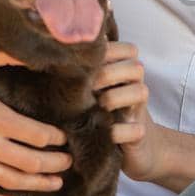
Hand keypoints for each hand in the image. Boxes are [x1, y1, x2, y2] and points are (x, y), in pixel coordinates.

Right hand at [0, 43, 69, 195]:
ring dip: (35, 184)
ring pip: (8, 180)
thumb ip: (8, 54)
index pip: (36, 135)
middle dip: (54, 164)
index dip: (55, 139)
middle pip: (29, 161)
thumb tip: (37, 49)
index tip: (63, 139)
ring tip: (55, 184)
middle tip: (68, 164)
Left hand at [94, 41, 160, 182]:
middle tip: (87, 86)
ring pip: (141, 91)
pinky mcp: (140, 134)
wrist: (130, 147)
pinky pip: (136, 129)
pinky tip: (103, 133)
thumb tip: (53, 48)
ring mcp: (139, 110)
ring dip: (114, 98)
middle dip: (108, 74)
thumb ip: (83, 69)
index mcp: (126, 72)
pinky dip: (118, 131)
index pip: (129, 49)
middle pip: (136, 67)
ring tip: (97, 107)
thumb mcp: (94, 88)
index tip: (86, 63)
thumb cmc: (102, 112)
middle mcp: (136, 87)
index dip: (110, 52)